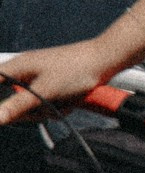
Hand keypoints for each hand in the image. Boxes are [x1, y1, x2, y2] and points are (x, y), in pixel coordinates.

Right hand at [0, 40, 124, 125]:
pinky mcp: (52, 86)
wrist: (106, 61)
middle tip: (43, 108)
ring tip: (62, 102)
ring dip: (47, 109)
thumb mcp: (44, 91)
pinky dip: (58, 106)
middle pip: (11, 102)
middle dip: (29, 111)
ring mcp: (39, 80)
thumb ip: (17, 106)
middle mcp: (24, 72)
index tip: (11, 110)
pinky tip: (70, 101)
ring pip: (31, 106)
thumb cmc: (76, 70)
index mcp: (16, 67)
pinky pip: (47, 104)